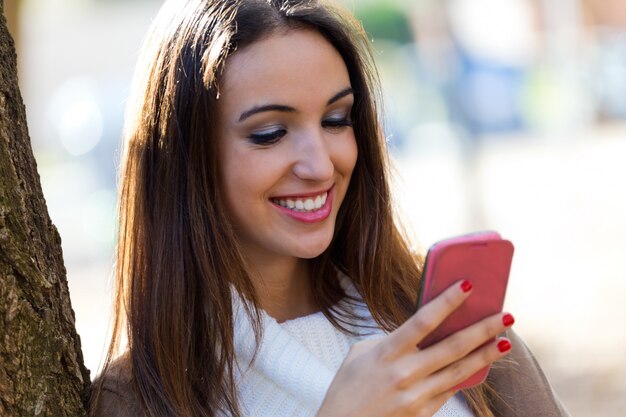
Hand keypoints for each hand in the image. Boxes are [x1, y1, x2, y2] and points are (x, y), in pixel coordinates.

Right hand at [316, 281, 513, 416]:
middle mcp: (405, 373)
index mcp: (387, 352)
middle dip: (482, 329)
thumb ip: (391, 341)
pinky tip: (484, 363)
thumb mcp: (361, 354)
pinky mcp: (423, 412)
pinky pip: (451, 389)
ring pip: (460, 370)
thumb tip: (421, 332)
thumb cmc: (348, 387)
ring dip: (486, 354)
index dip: (447, 301)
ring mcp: (416, 395)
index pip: (423, 321)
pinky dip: (469, 374)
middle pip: (452, 347)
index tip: (468, 285)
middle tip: (505, 315)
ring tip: (506, 340)